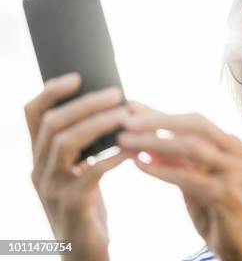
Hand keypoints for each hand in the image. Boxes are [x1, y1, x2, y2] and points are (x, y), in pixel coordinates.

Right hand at [24, 73, 131, 260]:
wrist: (84, 253)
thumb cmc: (87, 205)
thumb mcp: (77, 172)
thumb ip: (82, 146)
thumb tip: (107, 107)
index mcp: (39, 158)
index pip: (31, 115)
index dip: (50, 92)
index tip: (77, 76)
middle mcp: (37, 170)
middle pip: (52, 124)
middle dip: (86, 104)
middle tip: (116, 93)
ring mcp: (51, 189)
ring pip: (66, 143)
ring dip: (99, 124)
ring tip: (126, 114)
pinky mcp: (72, 205)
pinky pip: (89, 172)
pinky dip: (112, 156)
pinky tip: (132, 149)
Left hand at [118, 102, 241, 259]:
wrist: (241, 248)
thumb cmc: (216, 213)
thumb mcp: (194, 181)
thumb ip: (176, 160)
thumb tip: (145, 139)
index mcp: (233, 145)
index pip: (195, 121)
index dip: (162, 114)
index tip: (131, 109)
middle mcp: (239, 153)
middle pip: (196, 125)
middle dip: (158, 120)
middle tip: (125, 120)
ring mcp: (237, 173)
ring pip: (192, 148)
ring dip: (154, 141)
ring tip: (125, 141)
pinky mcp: (228, 195)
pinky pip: (189, 177)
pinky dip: (161, 169)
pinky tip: (139, 164)